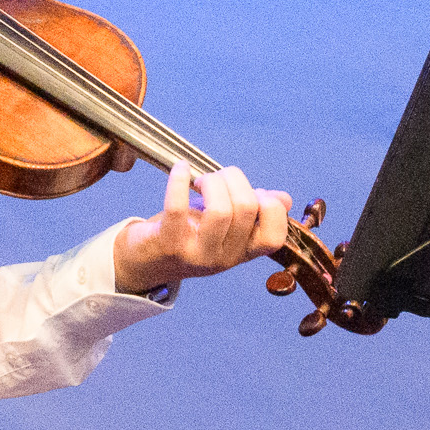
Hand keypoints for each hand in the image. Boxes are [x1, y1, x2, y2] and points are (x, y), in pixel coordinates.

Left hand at [113, 163, 297, 295]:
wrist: (146, 260)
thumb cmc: (188, 235)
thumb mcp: (226, 227)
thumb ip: (255, 213)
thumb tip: (283, 199)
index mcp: (243, 253)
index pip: (274, 236)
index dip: (271, 207)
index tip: (252, 192)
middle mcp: (225, 258)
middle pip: (247, 209)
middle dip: (234, 180)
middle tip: (217, 178)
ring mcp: (198, 254)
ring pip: (221, 210)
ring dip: (212, 181)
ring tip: (200, 179)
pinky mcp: (169, 244)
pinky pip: (178, 207)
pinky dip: (180, 180)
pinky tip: (180, 168)